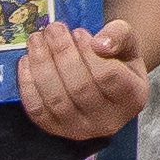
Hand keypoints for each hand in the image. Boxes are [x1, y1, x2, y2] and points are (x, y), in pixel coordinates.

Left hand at [16, 16, 151, 141]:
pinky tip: (27, 61)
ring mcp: (80, 129)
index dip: (89, 52)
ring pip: (56, 99)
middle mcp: (108, 120)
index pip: (109, 76)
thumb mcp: (127, 44)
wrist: (102, 85)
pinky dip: (28, 83)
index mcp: (132, 98)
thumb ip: (119, 35)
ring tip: (37, 40)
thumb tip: (100, 44)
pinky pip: (37, 109)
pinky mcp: (55, 130)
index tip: (78, 32)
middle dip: (62, 53)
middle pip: (80, 88)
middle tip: (53, 29)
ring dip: (42, 65)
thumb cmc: (116, 61)